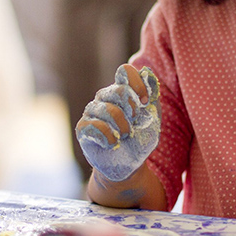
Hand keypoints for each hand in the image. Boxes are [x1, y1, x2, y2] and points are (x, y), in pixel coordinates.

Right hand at [76, 64, 160, 180]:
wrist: (129, 164)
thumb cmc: (141, 138)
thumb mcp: (153, 116)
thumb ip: (151, 94)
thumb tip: (148, 72)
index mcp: (121, 90)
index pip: (124, 71)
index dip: (137, 84)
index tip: (145, 102)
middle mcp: (104, 97)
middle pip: (118, 90)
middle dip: (132, 110)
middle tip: (134, 123)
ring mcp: (92, 111)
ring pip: (108, 110)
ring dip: (122, 127)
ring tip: (124, 137)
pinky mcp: (83, 128)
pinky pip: (94, 126)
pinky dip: (108, 137)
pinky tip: (112, 143)